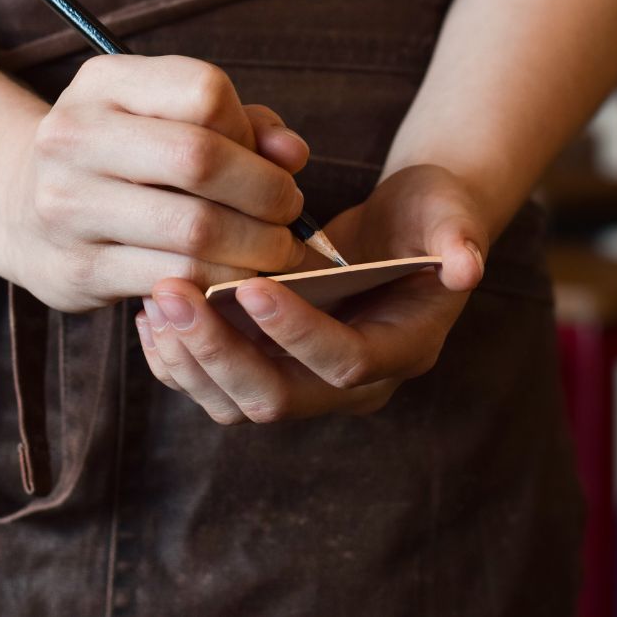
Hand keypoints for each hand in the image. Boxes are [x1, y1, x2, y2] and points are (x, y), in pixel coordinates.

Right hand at [0, 55, 311, 311]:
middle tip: (288, 213)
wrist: (19, 210)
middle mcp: (75, 136)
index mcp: (104, 84)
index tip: (266, 160)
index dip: (251, 131)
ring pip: (195, 229)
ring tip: (273, 250)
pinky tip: (237, 279)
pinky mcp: (77, 270)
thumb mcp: (167, 118)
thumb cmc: (121, 159)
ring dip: (256, 247)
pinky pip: (176, 279)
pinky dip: (223, 282)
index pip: (204, 92)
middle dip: (267, 193)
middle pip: (201, 159)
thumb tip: (292, 154)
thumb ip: (242, 125)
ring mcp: (68, 206)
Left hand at [134, 164, 490, 423]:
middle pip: (278, 398)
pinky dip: (179, 360)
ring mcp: (307, 383)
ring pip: (237, 402)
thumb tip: (466, 265)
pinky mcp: (271, 369)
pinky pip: (216, 386)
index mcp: (402, 350)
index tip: (250, 286)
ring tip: (156, 301)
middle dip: (219, 352)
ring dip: (190, 359)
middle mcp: (353, 384)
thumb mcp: (452, 214)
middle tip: (172, 293)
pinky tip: (149, 313)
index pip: (345, 363)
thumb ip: (460, 236)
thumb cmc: (430, 216)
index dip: (299, 333)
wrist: (405, 230)